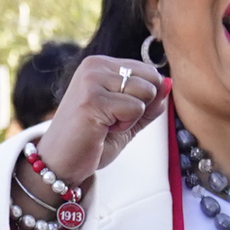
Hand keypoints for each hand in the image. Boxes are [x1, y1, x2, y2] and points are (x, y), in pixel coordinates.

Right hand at [35, 52, 168, 185]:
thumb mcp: (128, 119)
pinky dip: (124, 126)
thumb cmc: (92, 141)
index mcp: (101, 65)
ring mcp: (92, 80)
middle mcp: (95, 65)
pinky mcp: (93, 99)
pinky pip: (135, 109)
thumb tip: (169, 83)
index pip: (149, 71)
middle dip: (140, 107)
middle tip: (111, 121)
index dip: (144, 100)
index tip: (114, 113)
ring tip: (105, 125)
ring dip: (132, 117)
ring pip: (146, 93)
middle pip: (152, 79)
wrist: (60, 164)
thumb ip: (149, 102)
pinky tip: (101, 130)